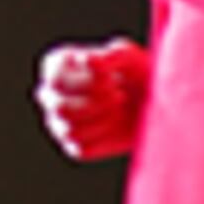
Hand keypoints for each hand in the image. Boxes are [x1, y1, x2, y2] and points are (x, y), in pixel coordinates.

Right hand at [35, 39, 151, 162]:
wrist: (152, 99)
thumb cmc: (135, 72)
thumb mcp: (127, 56)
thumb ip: (108, 55)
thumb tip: (88, 60)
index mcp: (56, 68)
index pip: (55, 79)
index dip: (86, 80)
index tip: (110, 76)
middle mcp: (51, 97)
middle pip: (60, 107)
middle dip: (97, 102)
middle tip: (120, 94)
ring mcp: (59, 124)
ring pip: (70, 130)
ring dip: (103, 118)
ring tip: (120, 106)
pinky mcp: (75, 147)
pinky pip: (82, 148)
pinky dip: (105, 136)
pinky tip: (117, 122)